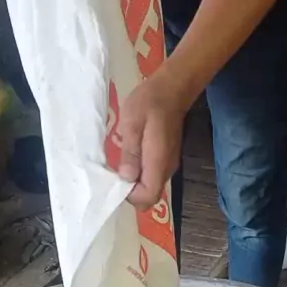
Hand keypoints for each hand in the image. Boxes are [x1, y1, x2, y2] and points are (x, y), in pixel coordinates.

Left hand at [118, 70, 185, 209]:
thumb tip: (126, 178)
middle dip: (131, 192)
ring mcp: (168, 164)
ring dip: (135, 182)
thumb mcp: (132, 124)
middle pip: (150, 195)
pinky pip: (153, 176)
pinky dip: (140, 173)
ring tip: (120, 163)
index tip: (116, 182)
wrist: (172, 88)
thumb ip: (131, 153)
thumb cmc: (150, 102)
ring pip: (151, 187)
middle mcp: (166, 168)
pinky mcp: (166, 158)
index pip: (148, 197)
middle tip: (114, 173)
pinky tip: (131, 157)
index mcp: (158, 162)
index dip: (131, 196)